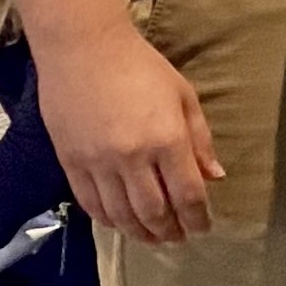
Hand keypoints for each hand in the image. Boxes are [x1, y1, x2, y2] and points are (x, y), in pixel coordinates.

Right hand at [43, 17, 223, 241]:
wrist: (82, 48)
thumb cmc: (140, 67)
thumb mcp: (183, 96)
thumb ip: (200, 140)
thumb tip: (215, 177)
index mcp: (167, 140)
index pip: (188, 195)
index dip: (198, 218)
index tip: (203, 227)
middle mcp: (132, 157)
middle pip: (155, 211)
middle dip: (171, 231)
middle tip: (179, 237)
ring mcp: (97, 162)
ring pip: (122, 214)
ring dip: (141, 233)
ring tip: (154, 238)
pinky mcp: (70, 162)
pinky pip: (90, 203)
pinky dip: (108, 220)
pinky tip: (121, 223)